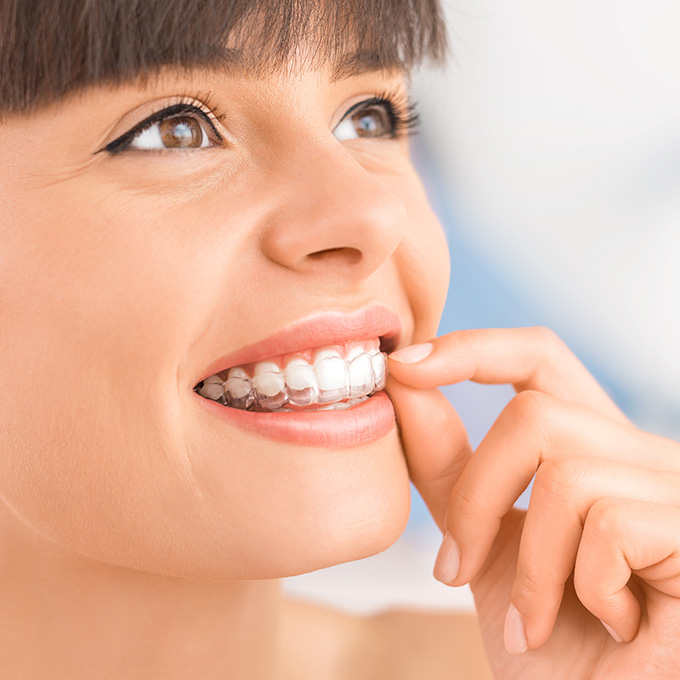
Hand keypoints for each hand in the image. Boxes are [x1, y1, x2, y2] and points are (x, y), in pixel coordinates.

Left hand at [387, 327, 679, 678]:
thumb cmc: (550, 643)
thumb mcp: (485, 543)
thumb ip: (450, 466)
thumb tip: (405, 383)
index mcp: (592, 448)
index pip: (539, 358)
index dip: (474, 349)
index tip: (404, 365)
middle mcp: (642, 455)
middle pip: (535, 413)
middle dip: (477, 495)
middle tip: (455, 568)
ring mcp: (676, 489)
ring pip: (564, 471)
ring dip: (529, 564)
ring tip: (537, 621)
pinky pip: (608, 523)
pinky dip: (583, 589)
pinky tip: (614, 627)